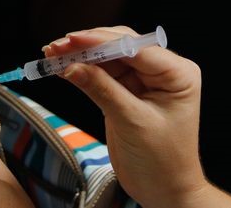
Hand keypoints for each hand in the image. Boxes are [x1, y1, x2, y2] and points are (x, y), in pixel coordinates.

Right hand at [44, 26, 230, 207]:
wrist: (164, 191)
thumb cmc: (163, 162)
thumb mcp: (132, 122)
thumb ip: (102, 90)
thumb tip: (72, 66)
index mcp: (178, 73)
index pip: (135, 47)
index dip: (101, 41)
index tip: (73, 39)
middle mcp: (163, 71)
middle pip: (120, 46)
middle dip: (87, 46)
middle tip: (57, 47)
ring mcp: (145, 80)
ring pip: (108, 57)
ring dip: (80, 56)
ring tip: (52, 54)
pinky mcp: (128, 90)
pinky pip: (102, 73)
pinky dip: (82, 70)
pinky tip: (61, 66)